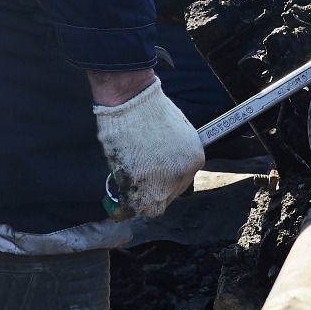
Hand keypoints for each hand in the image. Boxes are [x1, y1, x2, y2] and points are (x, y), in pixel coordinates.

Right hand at [94, 81, 204, 220]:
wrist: (132, 101)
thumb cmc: (147, 108)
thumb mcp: (173, 130)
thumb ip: (172, 152)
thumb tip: (161, 165)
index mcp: (195, 158)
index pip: (182, 182)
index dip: (164, 182)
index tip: (151, 180)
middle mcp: (183, 174)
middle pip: (167, 196)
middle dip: (152, 193)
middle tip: (137, 187)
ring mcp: (162, 183)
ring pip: (151, 207)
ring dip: (138, 202)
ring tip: (125, 195)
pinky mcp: (141, 187)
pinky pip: (132, 206)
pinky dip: (123, 208)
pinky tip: (116, 205)